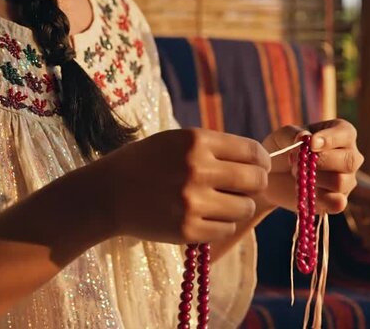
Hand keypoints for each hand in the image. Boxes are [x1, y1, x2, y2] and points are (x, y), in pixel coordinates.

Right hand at [90, 128, 270, 243]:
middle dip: (256, 185)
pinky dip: (222, 225)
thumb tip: (259, 162)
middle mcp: (197, 169)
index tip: (258, 166)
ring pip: (245, 208)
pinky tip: (206, 217)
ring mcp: (193, 202)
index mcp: (197, 141)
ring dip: (239, 206)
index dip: (262, 160)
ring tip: (221, 203)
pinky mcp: (187, 229)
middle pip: (256, 181)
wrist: (107, 194)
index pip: (253, 151)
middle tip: (245, 187)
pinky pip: (227, 229)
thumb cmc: (147, 162)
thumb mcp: (179, 140)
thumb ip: (217, 148)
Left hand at [258, 119, 363, 213]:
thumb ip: (292, 134)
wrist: (272, 175)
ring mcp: (346, 180)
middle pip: (349, 161)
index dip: (330, 139)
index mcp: (341, 134)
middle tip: (296, 161)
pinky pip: (338, 202)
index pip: (346, 134)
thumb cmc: (282, 149)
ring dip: (314, 179)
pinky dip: (320, 198)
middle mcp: (349, 156)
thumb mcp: (281, 136)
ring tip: (297, 174)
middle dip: (321, 161)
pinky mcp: (337, 200)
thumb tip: (305, 137)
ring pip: (341, 182)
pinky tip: (305, 191)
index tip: (311, 144)